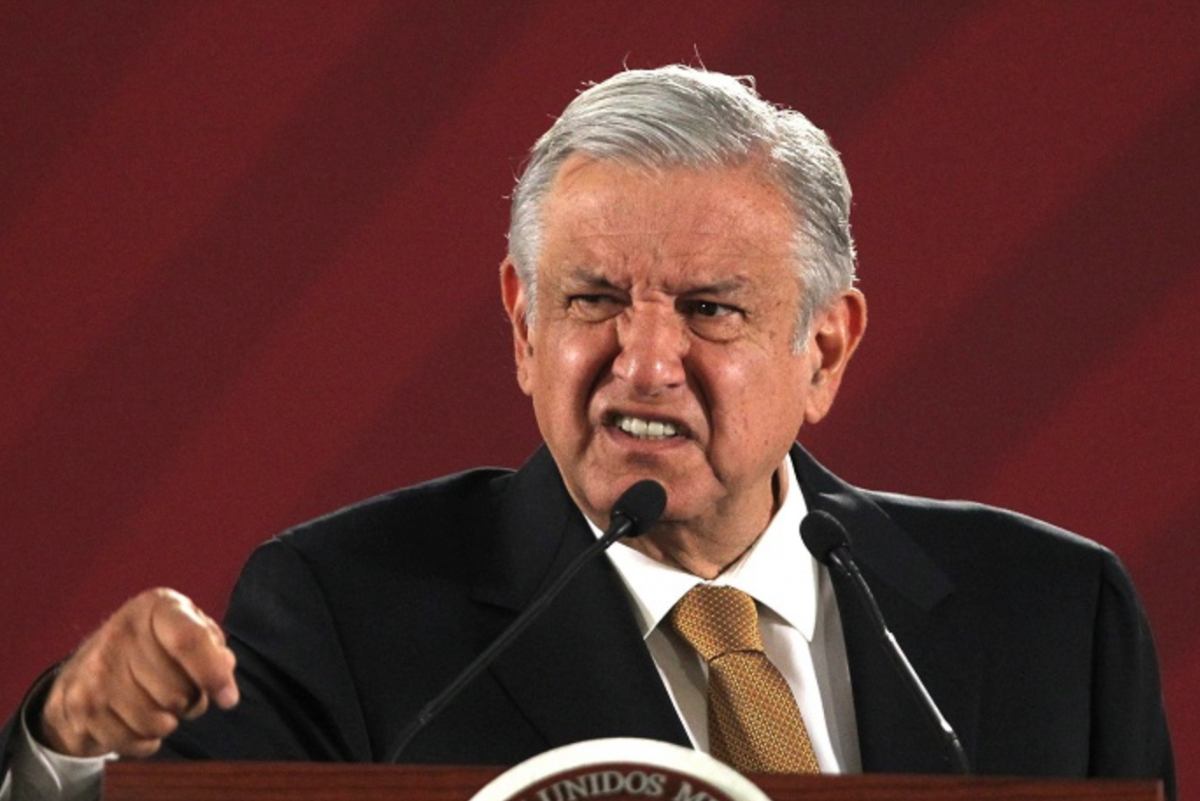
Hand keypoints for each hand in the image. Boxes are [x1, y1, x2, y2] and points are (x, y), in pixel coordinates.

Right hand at [38, 588, 238, 757]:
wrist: (85, 668)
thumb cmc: (152, 648)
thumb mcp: (187, 630)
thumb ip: (213, 647)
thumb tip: (224, 672)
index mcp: (155, 608)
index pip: (188, 641)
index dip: (213, 674)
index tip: (228, 699)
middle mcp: (121, 634)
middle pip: (177, 692)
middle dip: (190, 703)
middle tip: (183, 695)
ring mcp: (96, 671)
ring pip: (156, 722)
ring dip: (168, 724)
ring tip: (161, 707)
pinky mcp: (80, 705)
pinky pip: (131, 742)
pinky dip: (144, 741)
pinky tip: (139, 723)